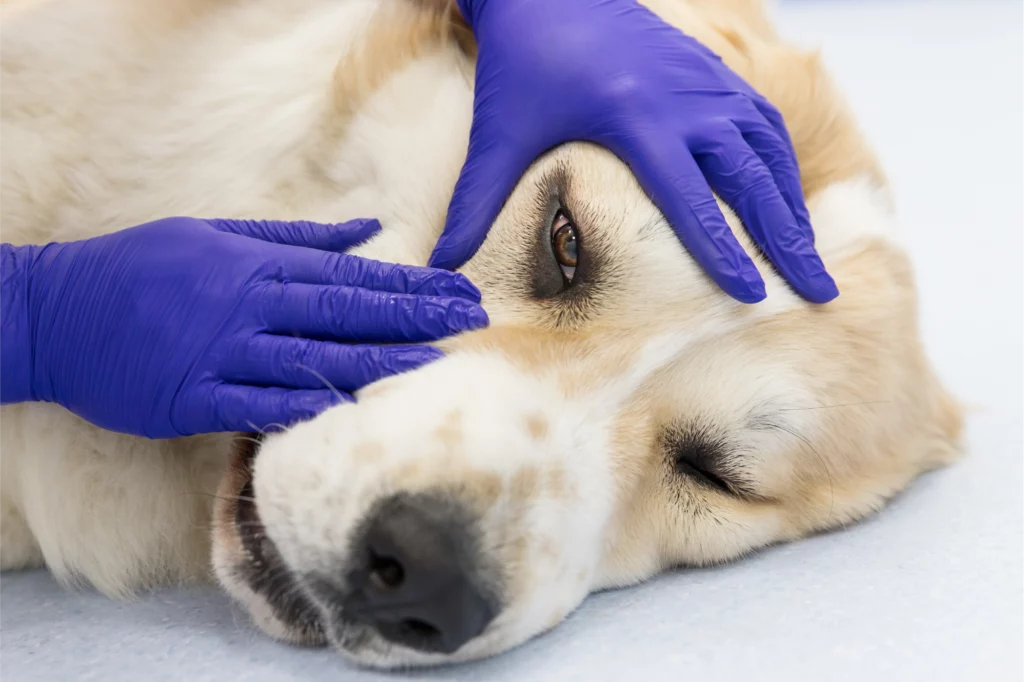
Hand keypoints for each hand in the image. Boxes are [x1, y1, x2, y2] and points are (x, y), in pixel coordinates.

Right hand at [15, 217, 486, 437]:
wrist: (58, 312)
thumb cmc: (143, 266)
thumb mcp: (215, 234)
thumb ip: (294, 237)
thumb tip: (365, 230)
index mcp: (256, 264)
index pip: (351, 277)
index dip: (410, 286)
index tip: (460, 292)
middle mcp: (247, 305)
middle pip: (345, 312)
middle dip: (414, 318)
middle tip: (471, 322)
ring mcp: (221, 353)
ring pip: (313, 360)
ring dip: (378, 362)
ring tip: (434, 364)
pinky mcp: (194, 398)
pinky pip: (260, 406)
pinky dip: (307, 407)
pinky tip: (354, 410)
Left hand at [431, 0, 837, 303]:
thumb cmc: (520, 63)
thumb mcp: (497, 136)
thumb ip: (474, 205)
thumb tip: (441, 268)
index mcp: (636, 118)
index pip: (690, 199)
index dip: (723, 250)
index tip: (753, 296)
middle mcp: (685, 98)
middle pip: (753, 177)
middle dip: (788, 238)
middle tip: (820, 290)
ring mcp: (704, 79)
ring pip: (769, 147)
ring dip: (795, 202)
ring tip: (813, 255)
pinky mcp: (710, 69)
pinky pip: (761, 118)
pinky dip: (782, 161)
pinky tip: (786, 195)